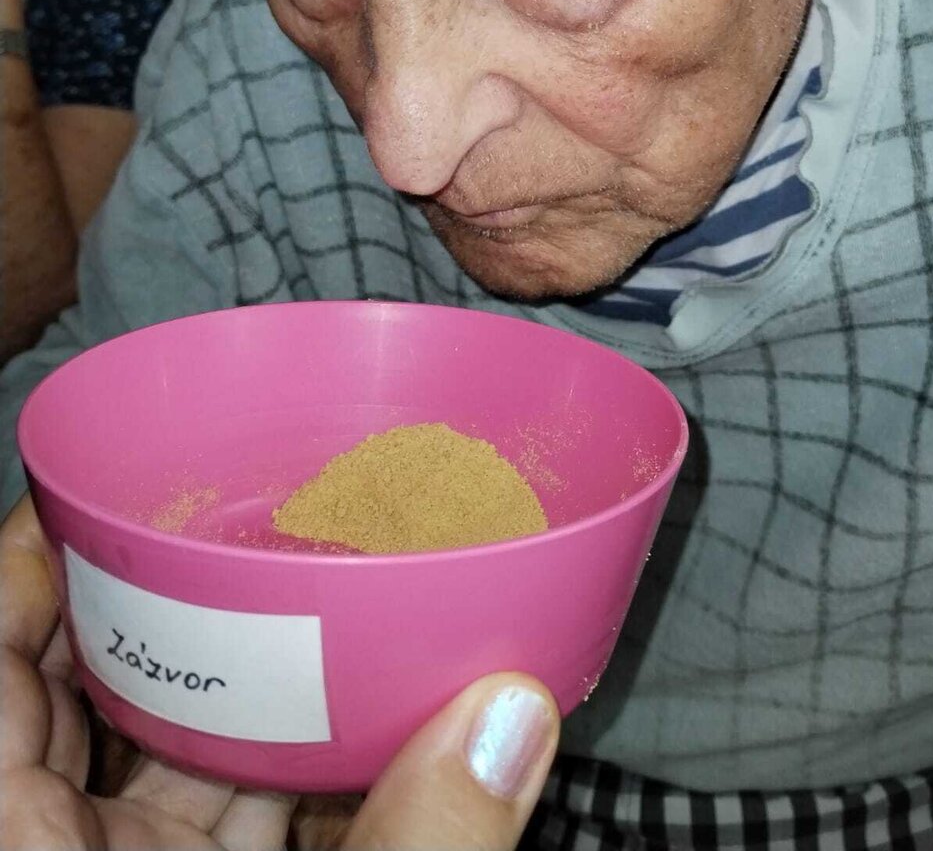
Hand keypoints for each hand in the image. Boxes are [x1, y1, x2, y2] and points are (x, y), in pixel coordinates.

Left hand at [0, 495, 559, 849]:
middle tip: (226, 512)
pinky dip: (268, 762)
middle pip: (71, 695)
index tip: (87, 483)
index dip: (20, 566)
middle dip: (146, 601)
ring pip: (146, 756)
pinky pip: (211, 814)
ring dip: (220, 680)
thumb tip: (517, 713)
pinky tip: (342, 712)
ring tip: (298, 587)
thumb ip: (410, 846)